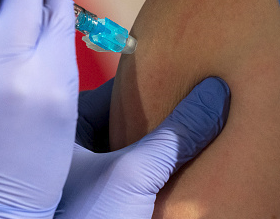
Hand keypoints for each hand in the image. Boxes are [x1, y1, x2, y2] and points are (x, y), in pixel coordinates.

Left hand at [55, 77, 229, 218]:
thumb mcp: (134, 173)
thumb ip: (175, 136)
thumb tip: (215, 94)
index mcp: (64, 132)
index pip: (108, 95)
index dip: (144, 87)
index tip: (176, 78)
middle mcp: (71, 152)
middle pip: (120, 123)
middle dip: (153, 118)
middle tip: (187, 104)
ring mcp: (85, 179)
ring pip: (126, 151)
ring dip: (153, 146)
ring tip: (189, 132)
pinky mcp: (100, 201)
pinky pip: (129, 175)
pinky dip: (150, 169)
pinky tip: (175, 167)